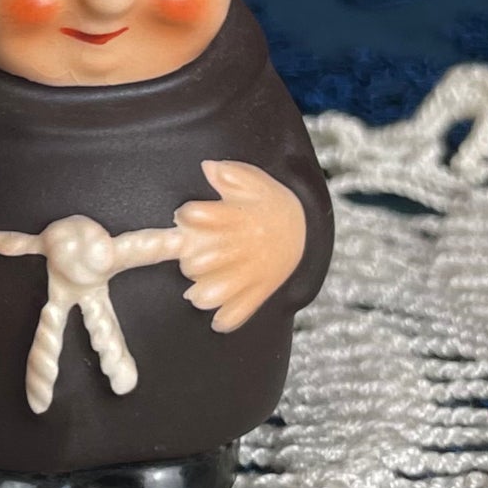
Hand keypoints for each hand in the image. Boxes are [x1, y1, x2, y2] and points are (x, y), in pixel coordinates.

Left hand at [174, 159, 306, 332]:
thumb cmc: (266, 204)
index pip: (192, 218)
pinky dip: (222, 318)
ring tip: (202, 279)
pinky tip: (217, 310)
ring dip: (198, 290)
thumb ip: (229, 173)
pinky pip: (232, 316)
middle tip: (196, 250)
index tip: (187, 216)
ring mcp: (248, 276)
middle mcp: (237, 249)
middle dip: (188, 256)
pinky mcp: (256, 295)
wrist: (302, 230)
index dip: (185, 216)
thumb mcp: (252, 180)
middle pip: (193, 263)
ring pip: (206, 295)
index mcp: (234, 217)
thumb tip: (208, 168)